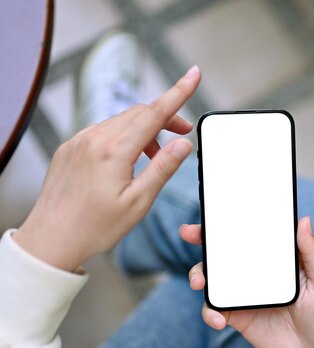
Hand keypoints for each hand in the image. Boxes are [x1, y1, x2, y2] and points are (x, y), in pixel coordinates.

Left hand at [13, 66, 201, 271]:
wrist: (51, 239)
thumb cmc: (95, 227)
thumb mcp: (138, 202)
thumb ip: (163, 168)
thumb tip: (183, 144)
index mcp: (113, 151)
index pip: (154, 112)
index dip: (178, 92)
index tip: (194, 74)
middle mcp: (94, 139)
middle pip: (139, 113)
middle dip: (166, 117)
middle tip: (184, 134)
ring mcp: (79, 141)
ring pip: (121, 121)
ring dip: (145, 130)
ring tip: (154, 157)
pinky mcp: (70, 148)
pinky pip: (103, 131)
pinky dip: (123, 137)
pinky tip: (128, 160)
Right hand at [179, 217, 313, 347]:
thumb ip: (312, 253)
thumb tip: (304, 219)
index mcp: (279, 258)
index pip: (253, 233)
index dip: (234, 220)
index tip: (217, 210)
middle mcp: (258, 272)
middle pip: (226, 251)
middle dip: (204, 239)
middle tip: (189, 232)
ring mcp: (246, 294)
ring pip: (214, 278)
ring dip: (199, 275)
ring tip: (200, 283)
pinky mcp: (238, 317)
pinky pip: (215, 309)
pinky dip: (210, 313)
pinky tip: (219, 320)